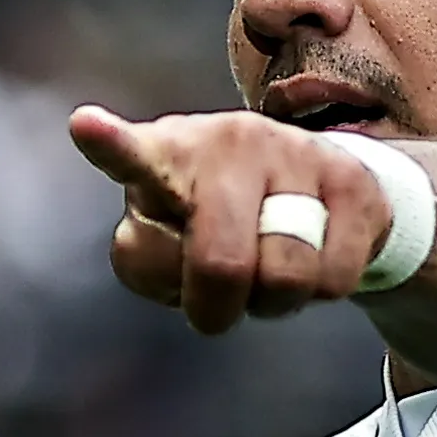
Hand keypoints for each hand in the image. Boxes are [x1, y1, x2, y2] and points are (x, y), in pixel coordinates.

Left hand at [68, 104, 393, 333]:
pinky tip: (317, 254)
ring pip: (285, 278)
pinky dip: (322, 291)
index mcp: (167, 155)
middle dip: (214, 309)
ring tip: (269, 272)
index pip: (132, 155)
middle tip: (216, 309)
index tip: (84, 127)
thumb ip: (151, 262)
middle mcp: (227, 139)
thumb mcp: (165, 242)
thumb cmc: (216, 226)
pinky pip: (334, 278)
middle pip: (219, 265)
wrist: (321, 193)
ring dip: (274, 302)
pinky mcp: (351, 178)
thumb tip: (198, 278)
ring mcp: (293, 152)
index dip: (110, 145)